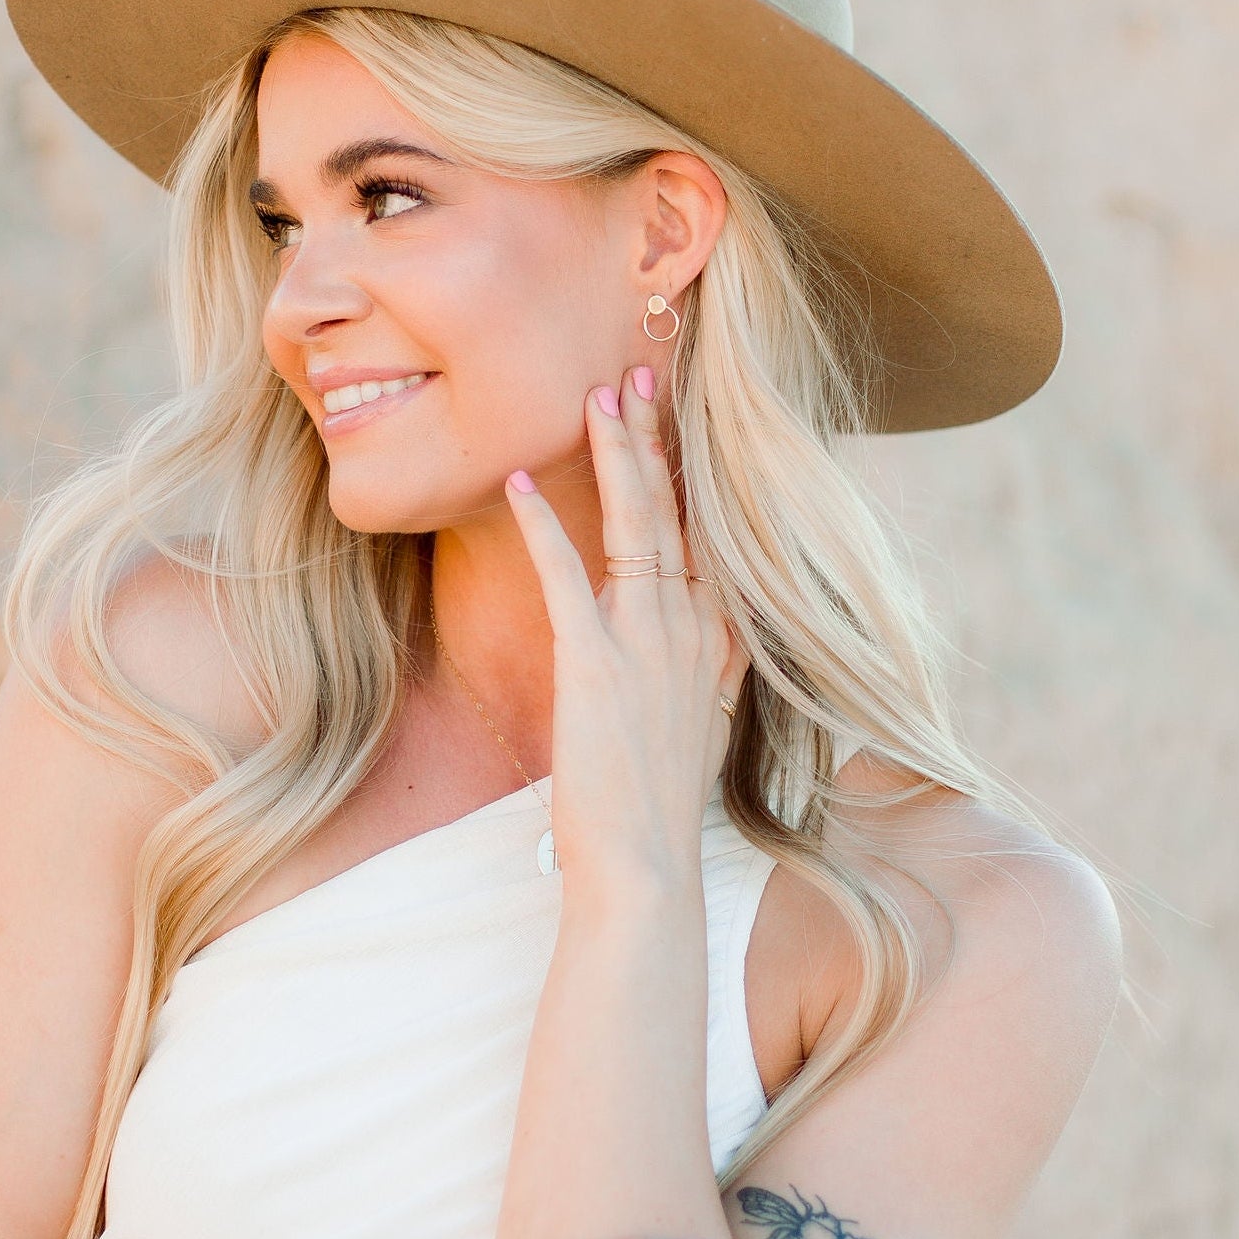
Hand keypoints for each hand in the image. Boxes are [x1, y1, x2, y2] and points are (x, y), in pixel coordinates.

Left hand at [507, 361, 739, 900]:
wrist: (644, 869)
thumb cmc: (654, 811)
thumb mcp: (693, 730)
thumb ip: (691, 675)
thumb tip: (682, 647)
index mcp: (718, 644)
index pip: (707, 537)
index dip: (691, 471)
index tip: (679, 414)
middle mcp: (693, 631)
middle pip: (677, 512)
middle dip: (657, 436)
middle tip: (637, 370)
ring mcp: (648, 644)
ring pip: (638, 525)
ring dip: (616, 455)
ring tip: (598, 396)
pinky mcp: (595, 664)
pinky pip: (567, 577)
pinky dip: (544, 527)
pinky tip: (520, 484)